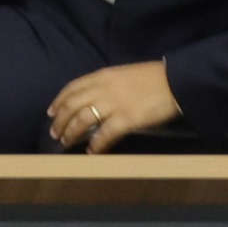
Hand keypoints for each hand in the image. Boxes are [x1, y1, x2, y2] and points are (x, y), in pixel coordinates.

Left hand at [44, 59, 184, 151]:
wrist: (176, 81)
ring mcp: (114, 104)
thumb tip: (93, 99)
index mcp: (103, 76)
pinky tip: (92, 151)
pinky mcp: (127, 119)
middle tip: (55, 133)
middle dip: (60, 120)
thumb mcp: (123, 75)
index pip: (72, 88)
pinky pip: (104, 134)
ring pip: (82, 120)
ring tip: (66, 142)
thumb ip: (106, 85)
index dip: (58, 101)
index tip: (51, 112)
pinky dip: (95, 145)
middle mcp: (104, 89)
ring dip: (71, 133)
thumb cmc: (152, 78)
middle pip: (72, 105)